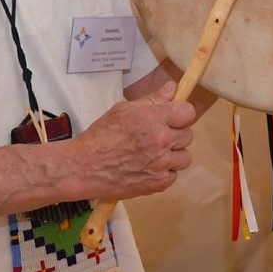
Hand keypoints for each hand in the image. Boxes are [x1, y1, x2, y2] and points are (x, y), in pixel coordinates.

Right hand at [69, 88, 195, 200]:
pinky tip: (148, 168)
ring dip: (173, 155)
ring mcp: (162, 164)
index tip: (172, 118)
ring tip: (153, 154)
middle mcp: (162, 141)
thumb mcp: (124, 110)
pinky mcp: (159, 183)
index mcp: (154, 119)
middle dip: (175, 134)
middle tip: (155, 137)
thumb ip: (152, 100)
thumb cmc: (101, 135)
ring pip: (184, 157)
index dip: (181, 114)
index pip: (188, 112)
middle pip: (187, 135)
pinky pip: (174, 175)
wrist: (84, 167)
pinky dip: (164, 172)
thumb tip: (173, 87)